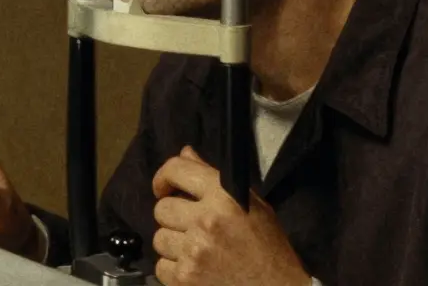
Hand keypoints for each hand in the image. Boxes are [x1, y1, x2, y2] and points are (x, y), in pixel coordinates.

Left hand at [151, 146, 309, 285]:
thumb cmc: (268, 247)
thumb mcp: (251, 205)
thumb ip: (214, 178)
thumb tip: (185, 153)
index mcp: (224, 196)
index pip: (176, 170)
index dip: (164, 177)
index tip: (164, 188)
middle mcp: (206, 220)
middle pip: (162, 208)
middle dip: (173, 217)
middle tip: (190, 227)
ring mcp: (193, 251)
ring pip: (159, 238)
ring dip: (174, 244)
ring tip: (196, 251)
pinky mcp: (185, 278)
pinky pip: (161, 267)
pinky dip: (174, 269)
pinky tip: (195, 269)